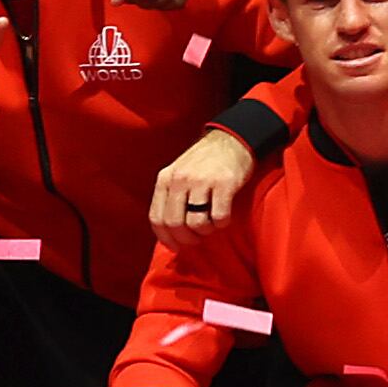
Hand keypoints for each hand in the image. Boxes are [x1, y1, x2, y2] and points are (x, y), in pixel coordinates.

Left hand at [150, 127, 255, 248]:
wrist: (231, 139)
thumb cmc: (204, 162)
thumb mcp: (178, 173)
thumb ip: (170, 197)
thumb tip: (167, 233)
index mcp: (165, 178)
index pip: (156, 218)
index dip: (165, 238)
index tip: (176, 247)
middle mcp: (180, 179)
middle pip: (175, 224)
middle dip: (186, 239)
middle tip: (197, 239)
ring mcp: (201, 181)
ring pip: (196, 223)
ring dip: (205, 231)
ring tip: (211, 225)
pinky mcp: (224, 184)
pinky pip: (219, 217)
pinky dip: (221, 224)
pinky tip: (223, 218)